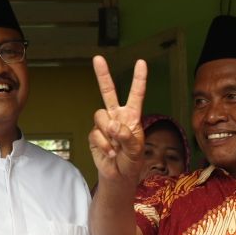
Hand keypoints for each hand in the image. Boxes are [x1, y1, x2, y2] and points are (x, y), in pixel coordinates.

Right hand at [89, 56, 147, 185]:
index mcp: (132, 116)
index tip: (141, 63)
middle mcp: (117, 116)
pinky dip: (103, 145)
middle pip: (108, 92)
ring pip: (100, 117)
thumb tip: (113, 125)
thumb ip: (127, 136)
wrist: (118, 176)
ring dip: (108, 134)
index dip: (139, 79)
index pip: (136, 95)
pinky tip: (110, 152)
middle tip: (98, 58)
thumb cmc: (132, 162)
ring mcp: (104, 125)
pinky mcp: (94, 135)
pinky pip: (95, 134)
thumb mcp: (136, 150)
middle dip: (102, 75)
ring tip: (116, 148)